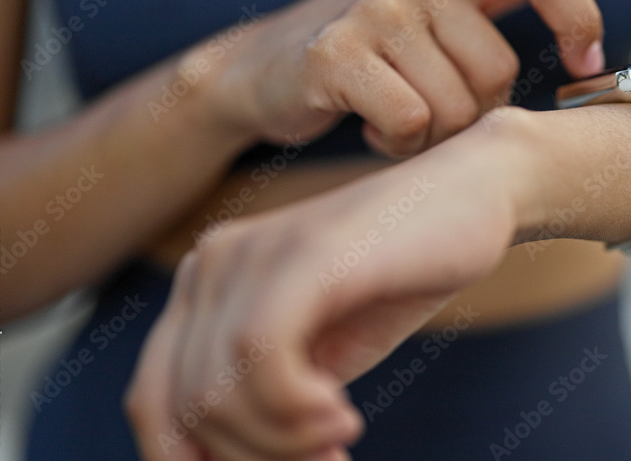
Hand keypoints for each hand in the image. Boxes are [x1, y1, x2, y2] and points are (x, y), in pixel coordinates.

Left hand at [124, 115, 527, 459]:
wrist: (475, 195)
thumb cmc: (400, 275)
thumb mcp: (319, 355)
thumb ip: (267, 398)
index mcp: (206, 286)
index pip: (156, 401)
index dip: (205, 459)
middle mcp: (211, 264)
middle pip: (184, 407)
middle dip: (254, 458)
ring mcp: (253, 253)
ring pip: (217, 393)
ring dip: (281, 444)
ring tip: (339, 434)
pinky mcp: (304, 253)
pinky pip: (261, 357)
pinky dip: (297, 412)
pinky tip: (344, 416)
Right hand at [197, 0, 603, 156]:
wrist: (261, 67)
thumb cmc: (364, 41)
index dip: (579, 16)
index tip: (584, 63)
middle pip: (497, 72)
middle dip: (471, 111)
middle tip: (430, 105)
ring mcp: (374, 7)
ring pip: (455, 108)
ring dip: (431, 134)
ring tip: (395, 111)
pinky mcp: (337, 53)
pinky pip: (411, 121)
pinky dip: (397, 141)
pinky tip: (373, 123)